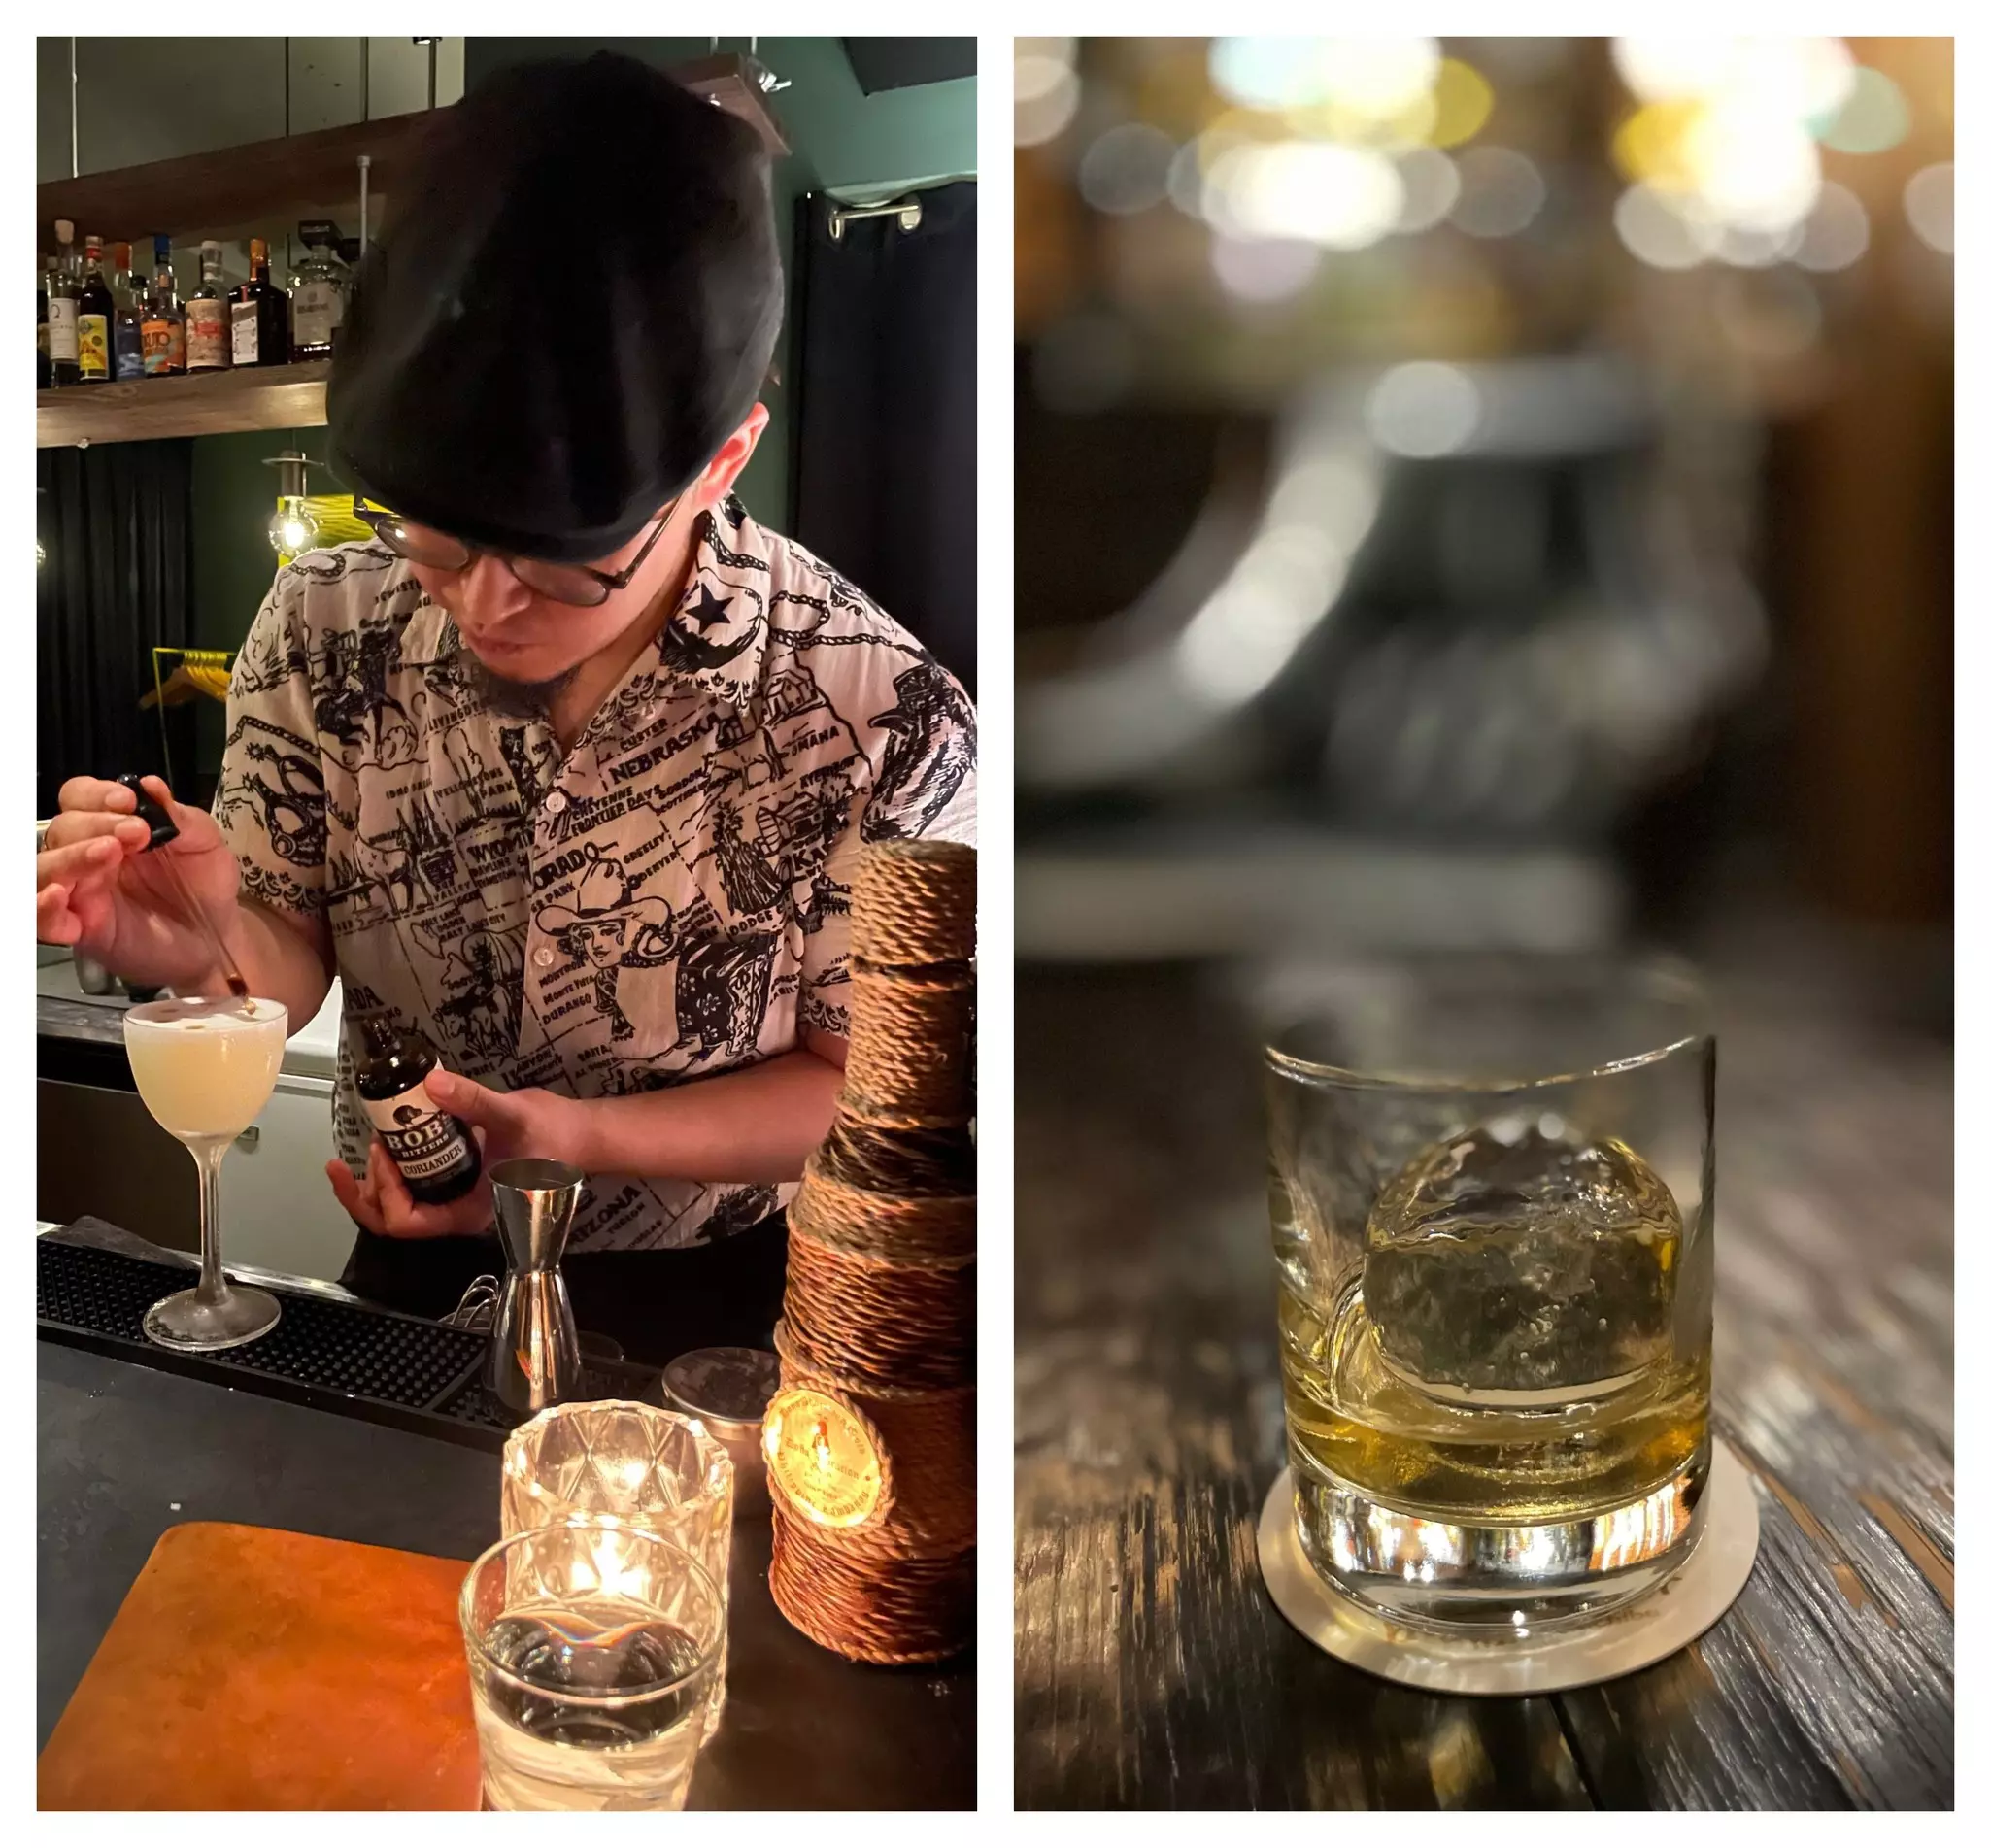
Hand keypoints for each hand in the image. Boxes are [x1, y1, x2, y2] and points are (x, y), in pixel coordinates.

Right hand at [37, 775, 242, 988]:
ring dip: (70, 856)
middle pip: (63, 828)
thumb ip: (179, 816)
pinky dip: (41, 906)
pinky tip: (57, 895)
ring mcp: (80, 892)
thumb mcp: (204, 843)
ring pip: (45, 868)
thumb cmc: (205, 885)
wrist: (219, 935)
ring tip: (107, 852)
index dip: (95, 794)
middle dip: (95, 823)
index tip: (128, 801)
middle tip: (137, 832)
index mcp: (111, 827)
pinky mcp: (81, 929)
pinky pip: (42, 919)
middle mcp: (86, 855)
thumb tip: (150, 785)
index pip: (78, 798)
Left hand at [325, 1074, 583, 1239]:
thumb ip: (474, 1102)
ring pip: (400, 1208)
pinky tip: (389, 1145)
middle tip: (344, 1163)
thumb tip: (433, 1082)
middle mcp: (457, 1213)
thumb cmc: (554, 1135)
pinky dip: (394, 1172)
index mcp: (469, 1211)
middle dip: (363, 1195)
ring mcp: (456, 1199)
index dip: (386, 1190)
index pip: (410, 1221)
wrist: (581, 1135)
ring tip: (365, 1151)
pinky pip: (414, 1188)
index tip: (385, 1150)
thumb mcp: (514, 1116)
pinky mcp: (457, 1182)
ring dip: (374, 1185)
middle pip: (394, 1221)